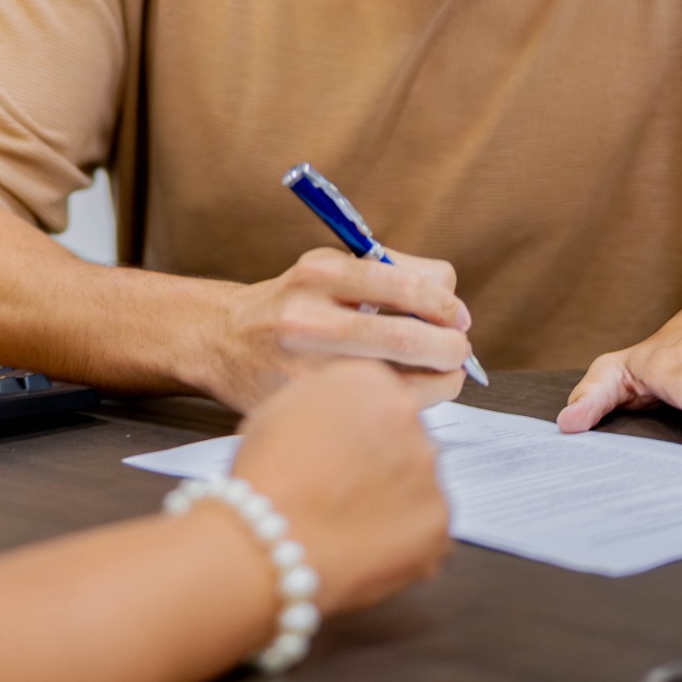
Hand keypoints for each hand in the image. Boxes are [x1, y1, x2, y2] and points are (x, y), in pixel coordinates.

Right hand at [195, 246, 472, 413]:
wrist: (222, 342)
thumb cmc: (292, 305)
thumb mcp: (329, 268)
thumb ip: (390, 274)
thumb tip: (453, 306)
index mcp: (320, 272)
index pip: (408, 284)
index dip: (446, 303)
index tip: (457, 316)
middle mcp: (309, 318)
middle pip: (408, 337)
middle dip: (450, 348)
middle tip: (459, 352)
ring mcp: (305, 371)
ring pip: (398, 385)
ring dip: (436, 382)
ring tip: (440, 376)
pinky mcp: (305, 410)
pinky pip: (375, 412)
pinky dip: (403, 406)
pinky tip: (399, 397)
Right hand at [233, 360, 450, 615]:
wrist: (271, 537)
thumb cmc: (266, 474)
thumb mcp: (283, 405)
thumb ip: (329, 398)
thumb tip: (346, 414)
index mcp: (370, 379)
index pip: (381, 396)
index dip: (360, 428)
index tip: (344, 449)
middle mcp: (410, 415)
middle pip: (405, 437)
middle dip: (382, 460)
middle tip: (344, 488)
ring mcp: (430, 469)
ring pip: (417, 482)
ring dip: (393, 497)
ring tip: (348, 520)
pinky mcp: (439, 520)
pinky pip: (424, 527)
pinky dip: (401, 538)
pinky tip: (363, 543)